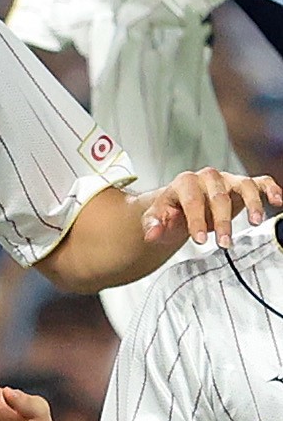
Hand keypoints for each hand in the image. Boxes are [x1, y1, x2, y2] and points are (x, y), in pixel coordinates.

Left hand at [141, 168, 281, 247]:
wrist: (181, 206)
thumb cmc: (171, 212)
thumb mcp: (157, 218)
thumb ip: (153, 225)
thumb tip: (152, 234)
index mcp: (184, 183)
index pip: (192, 200)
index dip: (195, 220)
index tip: (198, 240)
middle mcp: (207, 177)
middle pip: (218, 197)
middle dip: (222, 221)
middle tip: (224, 243)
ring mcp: (227, 179)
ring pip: (243, 185)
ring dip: (252, 204)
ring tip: (255, 222)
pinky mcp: (243, 184)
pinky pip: (261, 182)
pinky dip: (271, 189)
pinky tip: (278, 201)